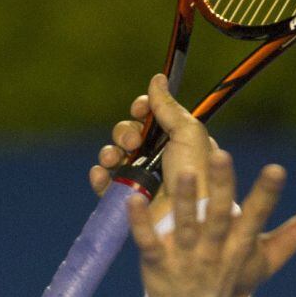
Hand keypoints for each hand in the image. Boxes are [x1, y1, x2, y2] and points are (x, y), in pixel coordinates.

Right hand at [88, 75, 214, 203]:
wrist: (189, 219)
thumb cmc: (197, 176)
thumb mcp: (189, 134)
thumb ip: (169, 107)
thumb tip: (158, 77)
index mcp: (177, 143)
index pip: (151, 118)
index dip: (142, 109)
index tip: (141, 108)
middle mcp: (158, 161)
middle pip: (128, 133)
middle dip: (125, 131)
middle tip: (134, 142)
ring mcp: (141, 182)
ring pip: (113, 156)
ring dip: (109, 151)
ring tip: (114, 159)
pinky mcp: (126, 203)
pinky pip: (104, 183)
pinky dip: (99, 175)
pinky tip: (101, 173)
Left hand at [128, 146, 295, 296]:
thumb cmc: (234, 282)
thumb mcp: (267, 261)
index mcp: (241, 246)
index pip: (257, 218)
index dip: (266, 195)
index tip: (277, 169)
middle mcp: (214, 251)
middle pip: (219, 217)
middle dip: (224, 189)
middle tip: (224, 155)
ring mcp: (184, 258)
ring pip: (184, 227)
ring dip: (184, 202)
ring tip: (183, 173)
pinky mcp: (155, 263)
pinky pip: (146, 242)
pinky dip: (140, 224)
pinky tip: (133, 201)